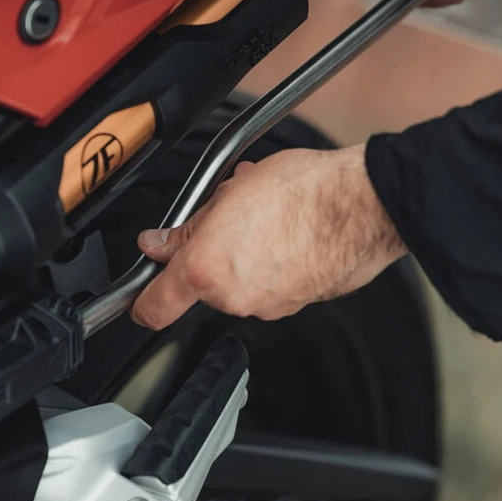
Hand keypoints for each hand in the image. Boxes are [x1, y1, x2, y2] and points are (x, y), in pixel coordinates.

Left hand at [131, 145, 405, 329]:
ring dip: (243, 256)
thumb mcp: (230, 194)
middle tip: (226, 218)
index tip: (139, 296)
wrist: (363, 206)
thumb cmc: (304, 192)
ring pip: (239, 284)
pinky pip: (271, 286)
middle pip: (202, 286)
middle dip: (209, 254)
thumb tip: (160, 242)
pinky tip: (288, 233)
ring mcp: (269, 305)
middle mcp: (235, 297)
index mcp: (206, 270)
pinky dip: (272, 266)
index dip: (140, 302)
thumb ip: (187, 228)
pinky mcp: (298, 304)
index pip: (154, 308)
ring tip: (265, 218)